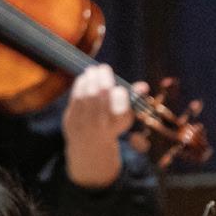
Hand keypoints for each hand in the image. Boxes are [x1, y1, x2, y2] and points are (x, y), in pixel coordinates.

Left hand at [62, 64, 141, 187]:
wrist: (90, 147)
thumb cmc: (111, 126)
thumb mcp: (125, 117)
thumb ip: (134, 100)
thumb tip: (143, 86)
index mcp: (116, 126)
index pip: (120, 109)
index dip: (120, 96)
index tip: (120, 89)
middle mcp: (100, 125)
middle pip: (100, 97)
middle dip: (103, 80)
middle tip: (104, 68)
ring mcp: (84, 123)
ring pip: (87, 95)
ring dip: (90, 79)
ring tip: (93, 70)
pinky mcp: (71, 120)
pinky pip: (75, 98)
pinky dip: (80, 85)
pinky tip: (84, 78)